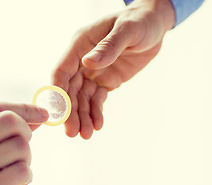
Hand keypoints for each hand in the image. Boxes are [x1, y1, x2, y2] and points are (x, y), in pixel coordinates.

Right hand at [0, 103, 48, 184]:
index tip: (43, 113)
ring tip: (11, 172)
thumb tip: (37, 116)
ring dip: (25, 159)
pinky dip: (26, 177)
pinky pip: (24, 170)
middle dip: (25, 133)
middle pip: (10, 121)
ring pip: (21, 146)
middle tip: (20, 149)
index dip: (24, 108)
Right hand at [53, 0, 174, 138]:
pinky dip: (96, 113)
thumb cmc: (140, 21)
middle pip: (70, 90)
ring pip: (82, 98)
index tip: (58, 113)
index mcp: (80, 45)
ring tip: (85, 135)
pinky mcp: (105, 81)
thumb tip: (88, 63)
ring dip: (82, 117)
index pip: (62, 71)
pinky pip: (97, 100)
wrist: (154, 26)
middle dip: (70, 112)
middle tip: (71, 132)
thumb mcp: (128, 30)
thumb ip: (109, 46)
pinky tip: (97, 125)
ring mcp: (93, 72)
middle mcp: (82, 61)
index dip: (58, 92)